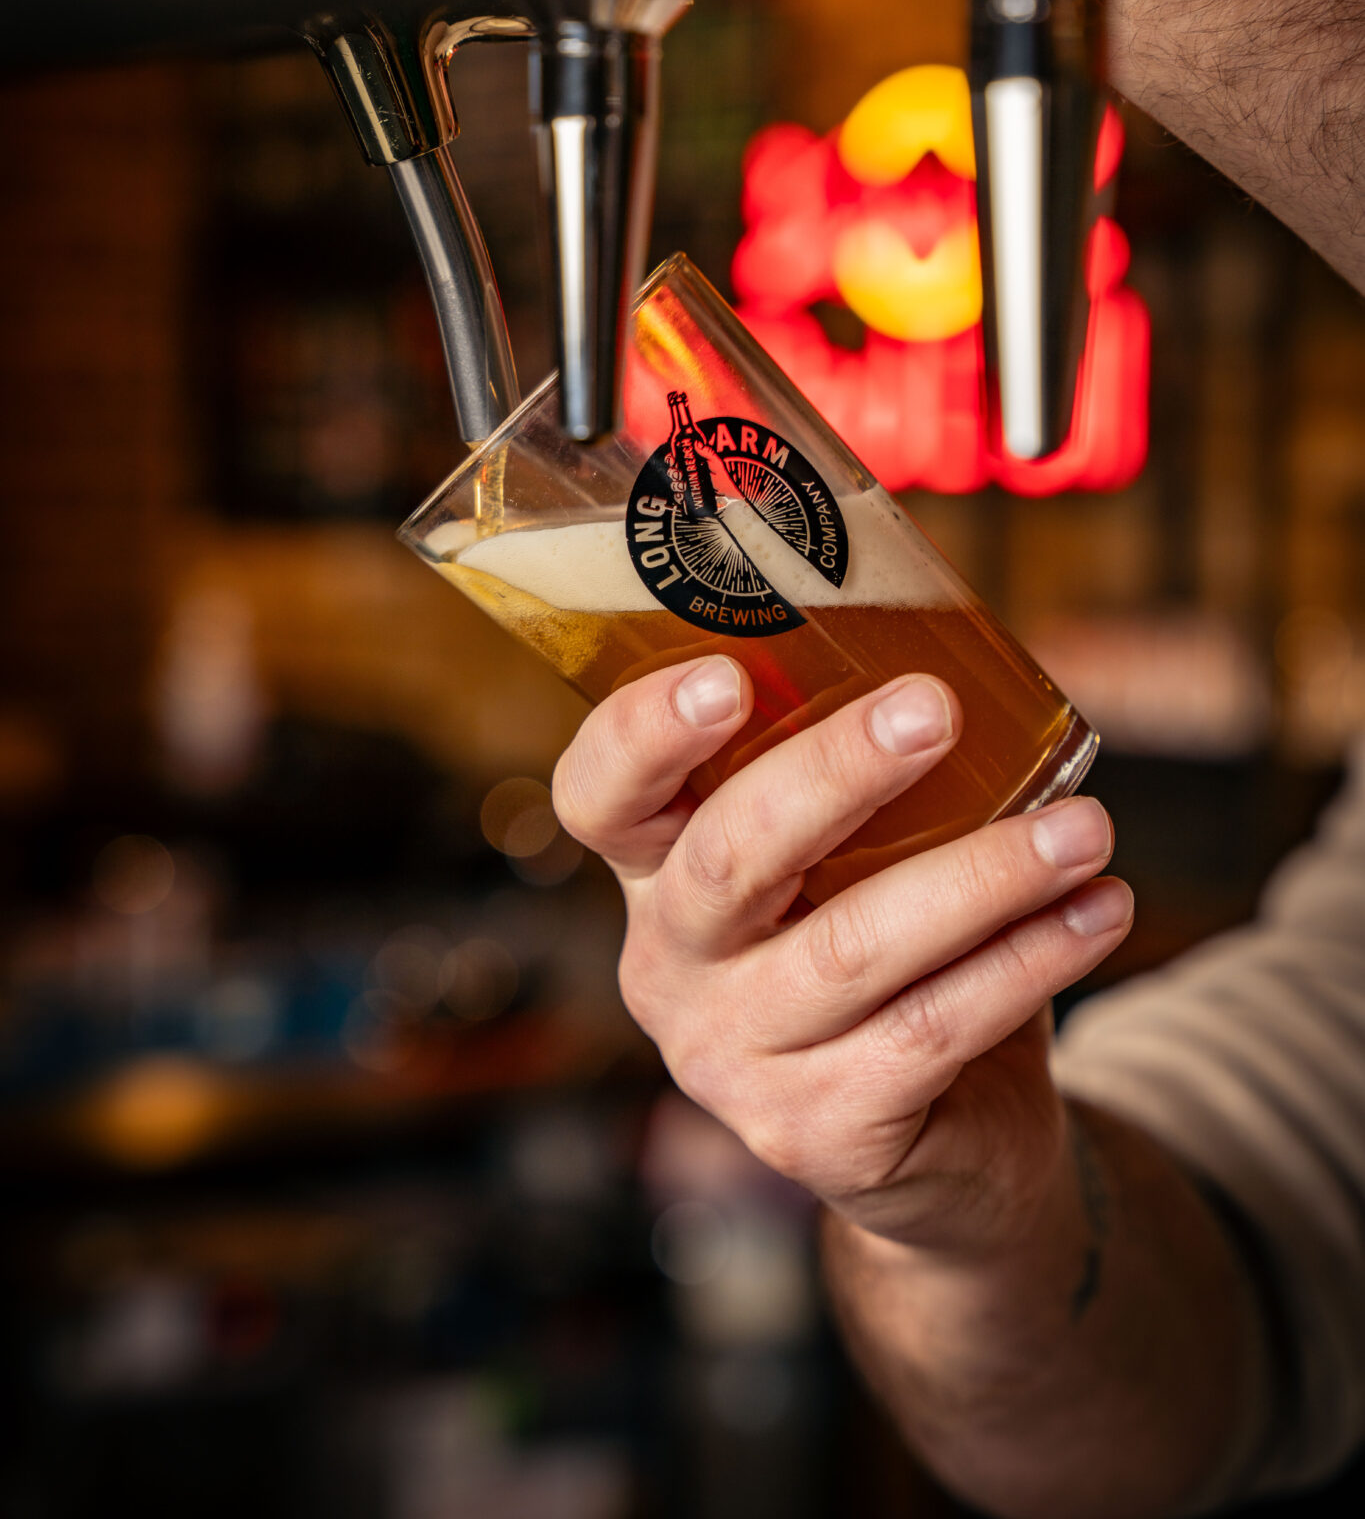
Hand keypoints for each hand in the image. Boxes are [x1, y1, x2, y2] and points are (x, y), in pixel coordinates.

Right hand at [553, 656, 1132, 1250]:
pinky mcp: (816, 1131)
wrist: (951, 1142)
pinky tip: (1100, 911)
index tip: (724, 676)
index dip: (644, 734)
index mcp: (658, 872)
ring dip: (983, 875)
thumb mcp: (859, 857)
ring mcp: (732, 1059)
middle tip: (934, 709)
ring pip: (852, 947)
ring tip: (1085, 827)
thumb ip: (877, 774)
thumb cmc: (897, 943)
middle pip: (729, 856)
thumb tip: (979, 653)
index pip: (600, 795)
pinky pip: (931, 1029)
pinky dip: (1028, 962)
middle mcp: (670, 966)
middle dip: (835, 772)